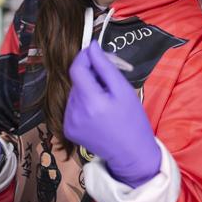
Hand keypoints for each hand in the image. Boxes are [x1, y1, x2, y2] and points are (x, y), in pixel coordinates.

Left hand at [65, 42, 160, 186]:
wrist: (131, 154)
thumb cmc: (133, 120)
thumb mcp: (124, 90)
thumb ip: (106, 67)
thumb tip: (92, 47)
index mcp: (90, 101)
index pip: (77, 68)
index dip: (85, 57)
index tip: (96, 53)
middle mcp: (74, 112)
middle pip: (78, 81)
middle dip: (92, 76)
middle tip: (111, 83)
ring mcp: (69, 122)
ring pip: (75, 93)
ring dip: (88, 91)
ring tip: (106, 101)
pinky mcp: (68, 130)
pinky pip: (73, 107)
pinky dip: (84, 104)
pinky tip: (98, 113)